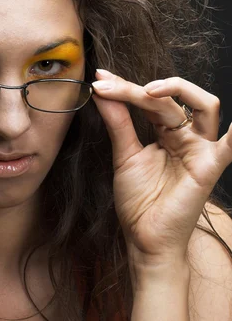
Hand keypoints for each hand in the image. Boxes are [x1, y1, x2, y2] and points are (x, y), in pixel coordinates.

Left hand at [91, 69, 231, 266]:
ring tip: (146, 91)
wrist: (144, 239)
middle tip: (110, 87)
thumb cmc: (139, 201)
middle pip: (171, 100)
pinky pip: (230, 145)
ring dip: (177, 90)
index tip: (101, 82)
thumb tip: (103, 92)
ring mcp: (201, 149)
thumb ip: (118, 123)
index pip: (152, 100)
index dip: (126, 88)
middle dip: (138, 89)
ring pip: (204, 106)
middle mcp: (188, 137)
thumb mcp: (125, 156)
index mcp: (168, 133)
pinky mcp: (209, 166)